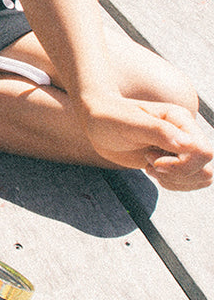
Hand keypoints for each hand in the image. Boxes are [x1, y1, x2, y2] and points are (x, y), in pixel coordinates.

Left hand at [81, 95, 213, 189]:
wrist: (97, 121)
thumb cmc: (109, 116)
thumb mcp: (129, 122)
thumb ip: (158, 132)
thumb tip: (185, 145)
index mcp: (180, 119)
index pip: (203, 151)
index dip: (182, 164)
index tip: (152, 161)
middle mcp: (185, 133)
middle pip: (205, 167)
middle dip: (177, 175)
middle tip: (149, 163)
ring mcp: (181, 148)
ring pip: (201, 177)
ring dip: (175, 180)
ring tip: (149, 167)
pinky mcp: (173, 161)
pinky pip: (189, 181)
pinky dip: (172, 183)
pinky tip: (151, 171)